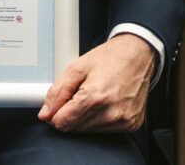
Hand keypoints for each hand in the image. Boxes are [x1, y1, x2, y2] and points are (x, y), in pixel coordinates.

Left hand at [38, 34, 154, 132]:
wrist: (139, 54)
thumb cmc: (111, 57)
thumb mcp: (77, 67)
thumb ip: (57, 92)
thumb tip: (45, 113)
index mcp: (94, 97)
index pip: (62, 123)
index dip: (57, 113)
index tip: (62, 102)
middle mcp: (110, 113)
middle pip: (74, 129)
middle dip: (72, 113)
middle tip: (81, 93)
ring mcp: (122, 121)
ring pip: (89, 131)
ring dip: (86, 117)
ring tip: (96, 95)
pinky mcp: (131, 124)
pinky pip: (106, 131)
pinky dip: (101, 118)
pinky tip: (107, 102)